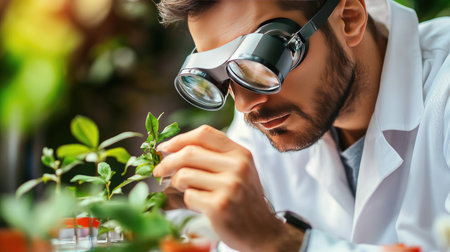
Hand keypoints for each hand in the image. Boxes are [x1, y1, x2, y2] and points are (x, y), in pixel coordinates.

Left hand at [153, 125, 303, 250]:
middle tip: (158, 171)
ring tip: (176, 191)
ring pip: (184, 175)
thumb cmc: (244, 200)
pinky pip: (188, 196)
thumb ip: (210, 159)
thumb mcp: (236, 172)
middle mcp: (237, 166)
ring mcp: (229, 185)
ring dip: (174, 184)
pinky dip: (183, 201)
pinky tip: (189, 204)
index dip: (179, 139)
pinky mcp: (219, 205)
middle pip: (189, 152)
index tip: (164, 147)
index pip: (204, 134)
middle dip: (167, 162)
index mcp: (240, 153)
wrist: (262, 231)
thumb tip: (167, 154)